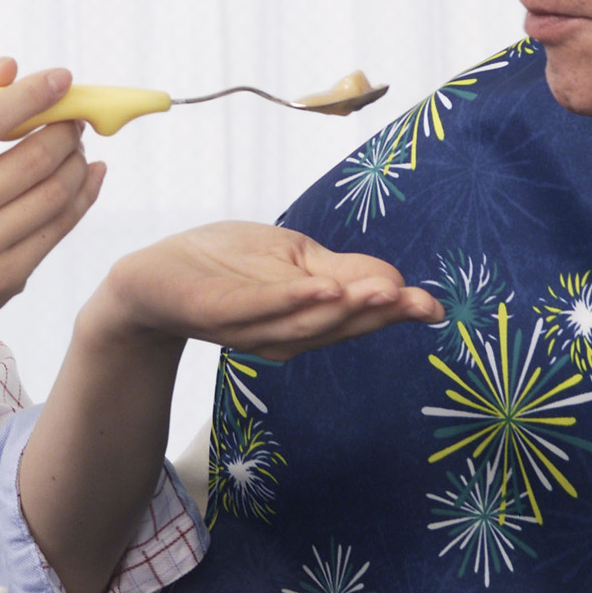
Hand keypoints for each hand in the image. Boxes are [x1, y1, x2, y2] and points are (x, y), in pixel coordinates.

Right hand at [0, 57, 105, 332]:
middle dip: (65, 130)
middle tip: (74, 118)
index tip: (61, 78)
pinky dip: (84, 194)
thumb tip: (9, 66)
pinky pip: (59, 228)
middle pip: (30, 160)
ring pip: (52, 194)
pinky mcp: (3, 280)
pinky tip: (89, 174)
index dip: (30, 95)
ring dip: (78, 161)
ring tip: (77, 146)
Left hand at [87, 221, 443, 361]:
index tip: (435, 308)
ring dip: (345, 308)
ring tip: (381, 293)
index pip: (359, 314)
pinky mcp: (220, 314)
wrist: (156, 273)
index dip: (397, 311)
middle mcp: (286, 333)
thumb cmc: (227, 264)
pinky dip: (293, 300)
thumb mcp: (293, 259)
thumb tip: (398, 283)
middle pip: (341, 324)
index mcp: (307, 320)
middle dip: (380, 312)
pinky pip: (260, 308)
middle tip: (416, 300)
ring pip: (307, 322)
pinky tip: (321, 288)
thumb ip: (341, 272)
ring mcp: (253, 327)